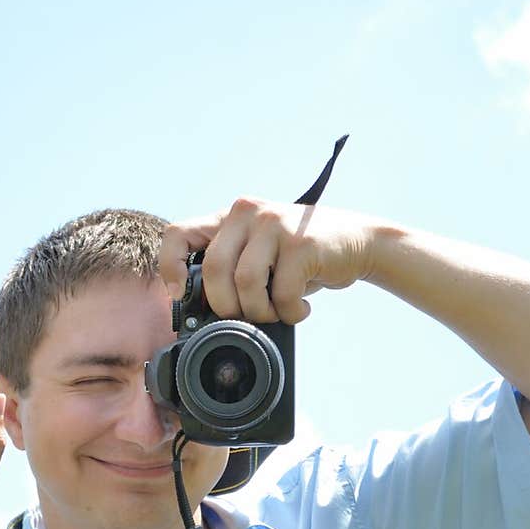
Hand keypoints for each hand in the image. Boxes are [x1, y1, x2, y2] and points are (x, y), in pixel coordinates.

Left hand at [159, 197, 378, 323]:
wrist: (358, 241)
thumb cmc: (299, 258)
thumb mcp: (258, 253)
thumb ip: (229, 268)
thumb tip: (197, 309)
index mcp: (229, 216)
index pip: (178, 233)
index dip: (171, 267)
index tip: (180, 294)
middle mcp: (247, 212)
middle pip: (214, 269)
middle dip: (226, 306)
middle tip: (246, 316)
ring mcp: (274, 223)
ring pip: (245, 283)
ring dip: (259, 312)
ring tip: (276, 313)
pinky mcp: (301, 242)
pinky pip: (282, 292)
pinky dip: (289, 312)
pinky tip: (300, 309)